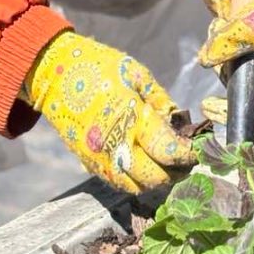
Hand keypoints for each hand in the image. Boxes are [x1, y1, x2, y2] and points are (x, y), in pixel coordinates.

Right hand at [22, 32, 195, 192]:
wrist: (54, 75)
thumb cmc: (99, 67)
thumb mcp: (135, 72)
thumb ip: (159, 99)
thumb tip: (179, 120)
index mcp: (130, 117)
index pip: (166, 150)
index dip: (187, 153)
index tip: (199, 148)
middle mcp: (114, 144)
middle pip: (154, 176)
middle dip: (176, 172)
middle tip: (188, 161)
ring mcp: (99, 157)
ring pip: (136, 187)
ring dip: (156, 181)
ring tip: (169, 166)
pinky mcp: (88, 163)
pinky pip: (118, 183)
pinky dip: (136, 181)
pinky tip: (146, 166)